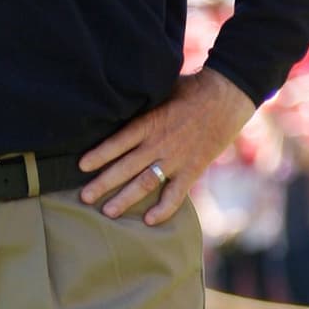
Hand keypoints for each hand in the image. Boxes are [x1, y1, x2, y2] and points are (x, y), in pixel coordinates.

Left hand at [80, 67, 252, 224]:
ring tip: (108, 212)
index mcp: (150, 122)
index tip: (81, 166)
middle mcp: (160, 143)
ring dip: (125, 199)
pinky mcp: (193, 169)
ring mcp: (176, 159)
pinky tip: (148, 220)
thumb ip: (140, 101)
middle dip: (103, 184)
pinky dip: (163, 209)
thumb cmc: (191, 89)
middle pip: (126, 167)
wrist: (227, 98)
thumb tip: (116, 98)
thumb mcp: (161, 88)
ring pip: (146, 183)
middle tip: (85, 198)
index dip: (99, 154)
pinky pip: (176, 194)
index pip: (118, 141)